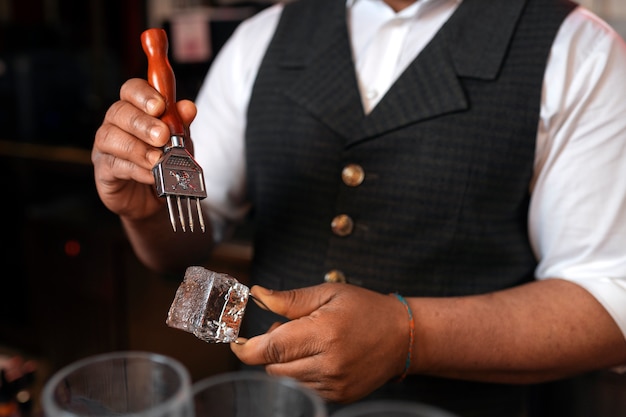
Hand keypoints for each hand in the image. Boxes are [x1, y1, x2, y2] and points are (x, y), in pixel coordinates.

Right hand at [91, 78, 196, 221]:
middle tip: (162, 135)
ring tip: (158, 158)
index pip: (131, 90)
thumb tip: (188, 107)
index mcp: (135, 110)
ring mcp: (106, 147)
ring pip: (110, 137)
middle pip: (119, 111)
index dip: (143, 94)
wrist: (162, 195)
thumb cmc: (167, 161)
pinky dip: (135, 169)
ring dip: (137, 147)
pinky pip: (114, 165)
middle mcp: (116, 124)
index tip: (160, 106)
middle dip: (142, 123)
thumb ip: (181, 124)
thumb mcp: (180, 141)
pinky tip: (151, 174)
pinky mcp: (104, 171)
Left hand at [230, 283, 408, 402]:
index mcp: (324, 333)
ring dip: (285, 362)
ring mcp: (334, 384)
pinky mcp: (338, 397)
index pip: (271, 349)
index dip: (247, 348)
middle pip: (273, 366)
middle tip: (287, 328)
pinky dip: (300, 373)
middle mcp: (328, 363)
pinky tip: (317, 356)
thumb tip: (257, 295)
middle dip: (270, 349)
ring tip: (307, 341)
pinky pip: (302, 388)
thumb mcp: (329, 294)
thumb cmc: (366, 309)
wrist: (403, 336)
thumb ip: (290, 299)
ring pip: (285, 379)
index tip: (236, 341)